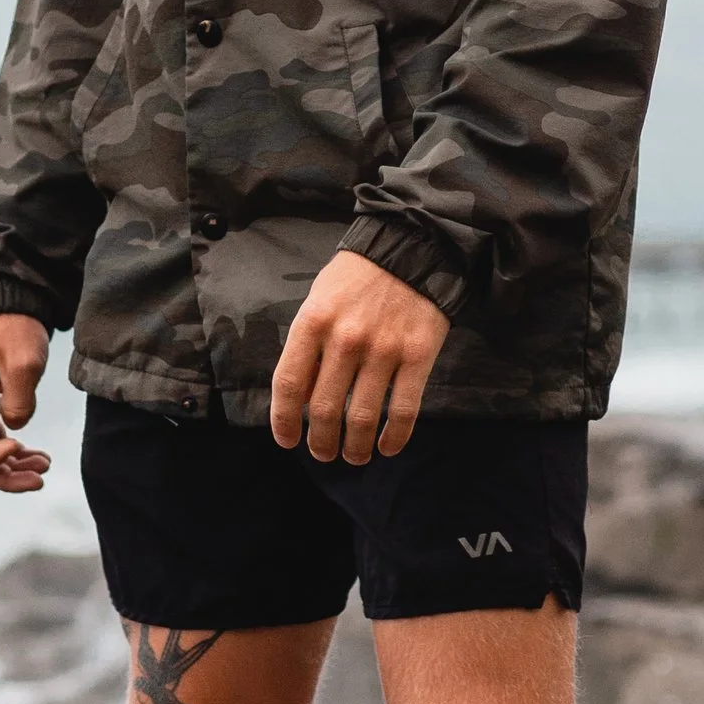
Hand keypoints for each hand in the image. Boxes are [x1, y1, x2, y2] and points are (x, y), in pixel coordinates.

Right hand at [0, 315, 52, 491]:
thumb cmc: (13, 330)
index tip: (19, 447)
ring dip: (12, 466)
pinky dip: (13, 452)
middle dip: (4, 475)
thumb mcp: (23, 362)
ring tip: (44, 467)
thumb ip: (19, 401)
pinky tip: (37, 456)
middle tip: (39, 480)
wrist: (10, 306)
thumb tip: (15, 428)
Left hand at [269, 252, 448, 463]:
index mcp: (313, 322)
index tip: (288, 441)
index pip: (288, 384)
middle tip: (324, 453)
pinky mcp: (418, 355)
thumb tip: (299, 398)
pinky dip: (394, 437)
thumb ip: (308, 345)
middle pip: (323, 409)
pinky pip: (403, 410)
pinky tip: (387, 448)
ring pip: (362, 417)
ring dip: (355, 447)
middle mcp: (345, 339)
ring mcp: (384, 349)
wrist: (413, 247)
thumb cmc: (359, 276)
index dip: (284, 421)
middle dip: (321, 441)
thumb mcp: (320, 299)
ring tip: (353, 457)